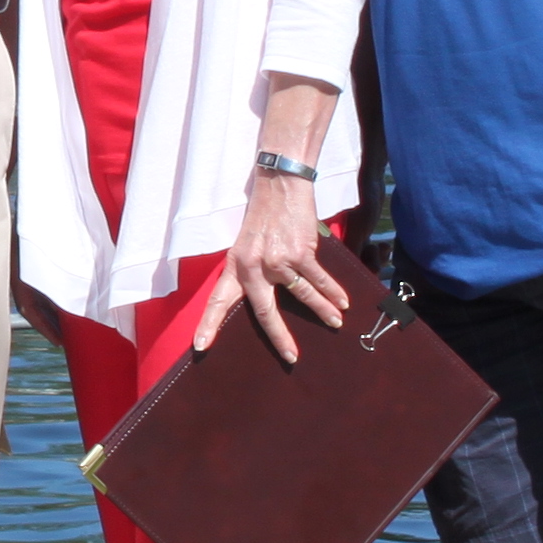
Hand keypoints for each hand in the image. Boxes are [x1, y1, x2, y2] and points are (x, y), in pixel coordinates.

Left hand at [190, 168, 341, 360]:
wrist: (279, 185)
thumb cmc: (263, 217)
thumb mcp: (245, 245)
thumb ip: (250, 271)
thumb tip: (259, 299)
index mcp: (236, 266)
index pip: (218, 300)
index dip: (209, 324)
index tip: (200, 347)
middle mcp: (254, 267)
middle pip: (265, 312)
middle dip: (279, 338)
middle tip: (291, 357)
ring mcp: (279, 261)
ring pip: (303, 296)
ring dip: (322, 311)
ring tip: (335, 323)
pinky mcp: (301, 253)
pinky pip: (318, 279)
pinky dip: (333, 291)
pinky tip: (343, 302)